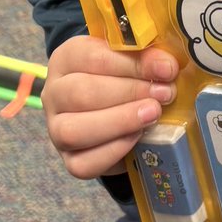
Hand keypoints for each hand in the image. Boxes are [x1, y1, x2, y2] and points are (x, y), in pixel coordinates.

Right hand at [42, 35, 179, 179]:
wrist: (122, 112)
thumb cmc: (127, 78)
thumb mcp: (135, 60)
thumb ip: (146, 58)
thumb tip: (164, 65)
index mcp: (67, 59)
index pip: (92, 57)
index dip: (132, 64)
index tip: (166, 69)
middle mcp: (54, 93)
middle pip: (81, 93)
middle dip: (129, 93)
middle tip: (164, 94)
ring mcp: (56, 129)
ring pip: (73, 131)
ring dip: (120, 122)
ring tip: (153, 114)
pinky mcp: (69, 160)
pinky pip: (83, 164)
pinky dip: (114, 151)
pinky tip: (138, 137)